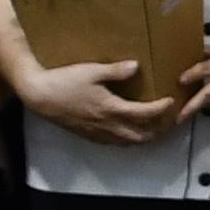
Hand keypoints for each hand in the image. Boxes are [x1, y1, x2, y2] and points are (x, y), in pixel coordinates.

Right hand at [22, 54, 180, 145]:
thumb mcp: (91, 71)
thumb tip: (137, 66)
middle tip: (168, 122)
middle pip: (140, 136)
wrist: (39, 96)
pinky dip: (127, 140)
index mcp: (110, 109)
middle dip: (157, 131)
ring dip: (143, 138)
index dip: (160, 110)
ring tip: (153, 129)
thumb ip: (115, 70)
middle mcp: (106, 125)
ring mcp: (96, 133)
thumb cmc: (65, 81)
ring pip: (127, 143)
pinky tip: (128, 132)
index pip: (143, 114)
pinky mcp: (87, 136)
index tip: (171, 102)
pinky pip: (113, 143)